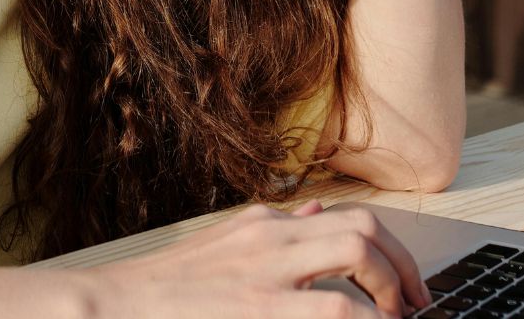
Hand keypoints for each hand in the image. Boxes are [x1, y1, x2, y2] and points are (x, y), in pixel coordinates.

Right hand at [80, 200, 430, 318]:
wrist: (107, 308)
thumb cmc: (161, 291)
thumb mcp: (222, 248)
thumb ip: (275, 233)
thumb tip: (316, 214)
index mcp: (261, 225)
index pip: (346, 219)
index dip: (390, 253)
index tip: (403, 288)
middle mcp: (268, 239)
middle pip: (363, 228)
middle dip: (403, 268)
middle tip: (415, 306)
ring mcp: (264, 272)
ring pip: (357, 256)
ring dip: (389, 294)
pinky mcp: (258, 309)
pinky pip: (335, 311)